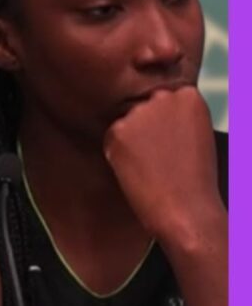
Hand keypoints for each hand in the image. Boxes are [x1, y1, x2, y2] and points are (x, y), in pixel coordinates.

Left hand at [103, 86, 224, 241]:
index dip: (164, 123)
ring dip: (131, 140)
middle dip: (145, 127)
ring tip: (150, 165)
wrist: (184, 209)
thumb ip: (174, 117)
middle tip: (158, 156)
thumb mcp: (194, 134)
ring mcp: (139, 112)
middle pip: (142, 107)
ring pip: (126, 123)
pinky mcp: (118, 130)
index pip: (164, 99)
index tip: (171, 142)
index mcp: (188, 96)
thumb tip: (152, 115)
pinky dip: (117, 153)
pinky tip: (136, 169)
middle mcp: (163, 97)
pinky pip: (111, 138)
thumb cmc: (194, 179)